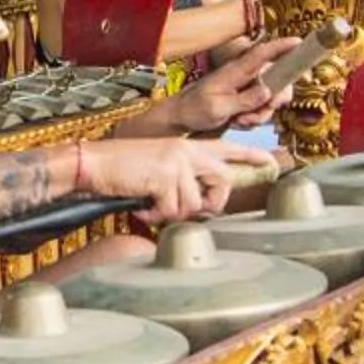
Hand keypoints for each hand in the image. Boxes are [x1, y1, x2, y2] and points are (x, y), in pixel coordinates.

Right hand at [81, 136, 275, 221]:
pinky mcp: (165, 177)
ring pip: (195, 204)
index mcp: (186, 146)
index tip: (270, 161)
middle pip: (223, 181)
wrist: (93, 163)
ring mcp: (177, 163)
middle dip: (211, 204)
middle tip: (186, 209)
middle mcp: (186, 151)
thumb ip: (183, 179)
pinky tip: (143, 207)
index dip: (250, 155)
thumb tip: (200, 204)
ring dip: (172, 214)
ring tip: (152, 206)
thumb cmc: (121, 168)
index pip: (226, 148)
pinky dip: (156, 217)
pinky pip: (173, 211)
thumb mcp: (158, 166)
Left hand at [163, 35, 299, 134]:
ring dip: (259, 115)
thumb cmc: (195, 108)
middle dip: (273, 102)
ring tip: (238, 121)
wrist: (182, 116)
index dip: (282, 46)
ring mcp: (247, 87)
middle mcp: (245, 75)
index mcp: (237, 70)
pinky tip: (237, 122)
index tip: (299, 42)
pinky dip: (253, 119)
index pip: (262, 54)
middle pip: (277, 81)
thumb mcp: (218, 107)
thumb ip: (244, 100)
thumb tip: (268, 91)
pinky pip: (262, 109)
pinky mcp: (246, 98)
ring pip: (271, 99)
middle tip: (257, 115)